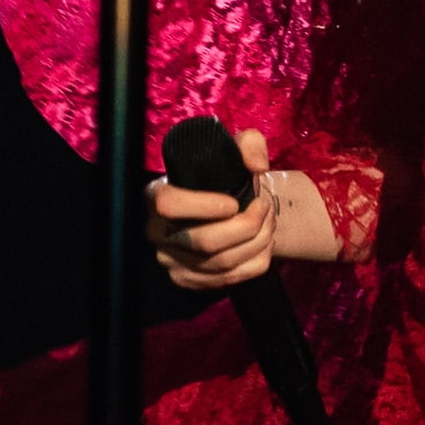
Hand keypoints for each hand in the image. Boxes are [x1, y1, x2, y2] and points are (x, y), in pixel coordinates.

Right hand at [147, 127, 281, 291]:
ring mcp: (171, 261)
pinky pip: (228, 279)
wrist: (219, 205)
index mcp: (155, 195)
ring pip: (221, 264)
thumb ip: (249, 144)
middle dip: (247, 226)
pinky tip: (265, 243)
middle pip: (204, 242)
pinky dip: (255, 262)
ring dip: (257, 243)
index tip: (234, 202)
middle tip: (266, 208)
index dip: (205, 206)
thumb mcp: (233, 148)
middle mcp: (157, 232)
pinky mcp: (189, 280)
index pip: (168, 204)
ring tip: (269, 222)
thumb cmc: (221, 175)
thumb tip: (257, 166)